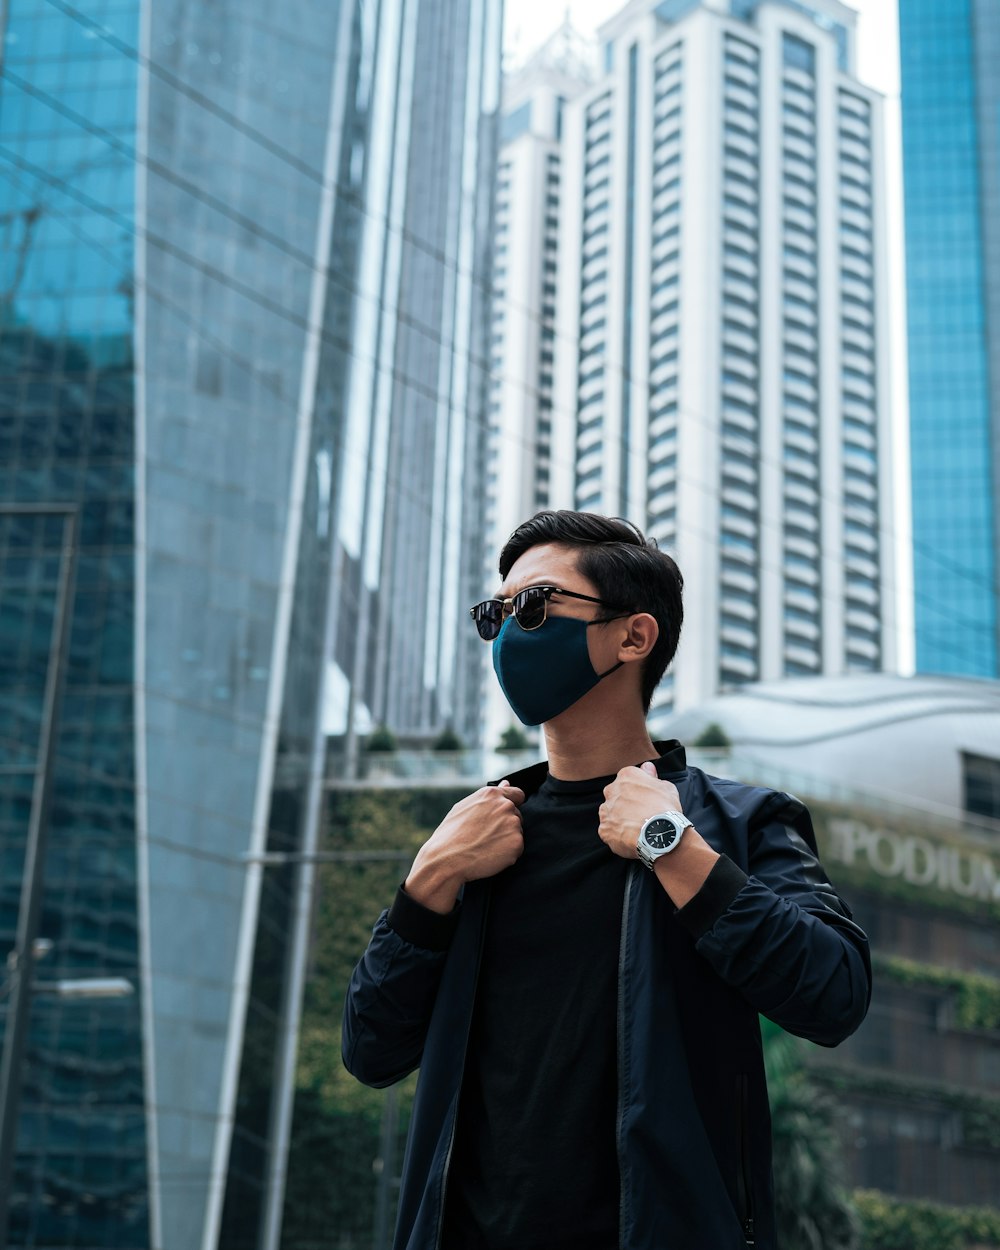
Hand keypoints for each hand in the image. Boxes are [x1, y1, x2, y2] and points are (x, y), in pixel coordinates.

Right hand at [405, 780, 525, 912]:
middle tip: (484, 836)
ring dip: (506, 839)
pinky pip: (516, 849)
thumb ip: (489, 797)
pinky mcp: (517, 843)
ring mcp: (513, 824)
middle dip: (506, 825)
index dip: (513, 804)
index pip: (517, 794)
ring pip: (516, 832)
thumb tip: (506, 783)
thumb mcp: (464, 807)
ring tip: (484, 846)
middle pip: (517, 815)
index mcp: (492, 794)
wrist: (446, 860)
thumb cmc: (451, 834)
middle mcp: (505, 806)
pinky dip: (507, 854)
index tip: (504, 815)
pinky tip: (489, 855)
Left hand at [598, 762, 678, 859]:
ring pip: (610, 812)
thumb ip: (652, 776)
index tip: (645, 799)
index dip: (637, 790)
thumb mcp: (667, 787)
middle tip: (641, 813)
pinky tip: (630, 837)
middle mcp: (612, 790)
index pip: (628, 779)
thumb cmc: (665, 809)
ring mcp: (606, 810)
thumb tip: (647, 767)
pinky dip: (617, 834)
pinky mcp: (604, 829)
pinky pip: (608, 831)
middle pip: (616, 794)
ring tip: (635, 827)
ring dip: (619, 817)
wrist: (659, 835)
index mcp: (626, 776)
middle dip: (625, 802)